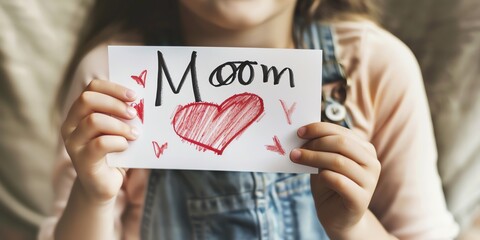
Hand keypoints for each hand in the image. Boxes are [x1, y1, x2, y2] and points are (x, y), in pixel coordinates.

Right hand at [61, 79, 137, 203]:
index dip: (113, 88)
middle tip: (134, 114)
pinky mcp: (82, 160)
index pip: (91, 88)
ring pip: (93, 121)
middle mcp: (70, 126)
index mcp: (78, 113)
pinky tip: (125, 146)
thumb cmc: (113, 153)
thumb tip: (139, 100)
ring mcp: (73, 143)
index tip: (133, 96)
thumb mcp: (116, 129)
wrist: (103, 185)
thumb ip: (121, 114)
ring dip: (120, 125)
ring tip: (134, 134)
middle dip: (115, 104)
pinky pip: (100, 143)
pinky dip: (118, 142)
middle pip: (87, 100)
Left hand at [290, 122, 380, 236]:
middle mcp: (371, 163)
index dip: (319, 129)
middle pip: (341, 144)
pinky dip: (323, 176)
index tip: (299, 132)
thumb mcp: (324, 161)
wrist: (337, 217)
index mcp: (365, 149)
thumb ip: (320, 147)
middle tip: (296, 149)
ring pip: (338, 161)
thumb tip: (303, 132)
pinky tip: (316, 177)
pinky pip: (339, 181)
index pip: (341, 132)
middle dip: (315, 143)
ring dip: (313, 158)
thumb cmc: (329, 185)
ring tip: (296, 158)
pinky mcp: (361, 199)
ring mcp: (369, 181)